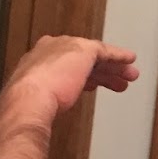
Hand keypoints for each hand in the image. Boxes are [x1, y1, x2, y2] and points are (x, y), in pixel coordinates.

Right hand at [0, 35, 139, 121]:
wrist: (29, 97)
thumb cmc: (28, 104)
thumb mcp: (37, 101)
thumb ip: (45, 99)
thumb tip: (45, 110)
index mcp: (37, 60)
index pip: (65, 66)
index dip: (82, 76)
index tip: (92, 85)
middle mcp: (51, 49)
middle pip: (83, 61)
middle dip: (101, 72)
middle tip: (116, 82)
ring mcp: (67, 47)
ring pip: (96, 57)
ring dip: (113, 68)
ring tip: (128, 77)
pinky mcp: (83, 50)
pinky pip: (105, 52)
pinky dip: (118, 56)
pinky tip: (129, 59)